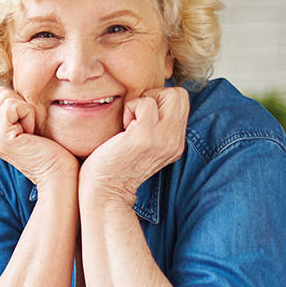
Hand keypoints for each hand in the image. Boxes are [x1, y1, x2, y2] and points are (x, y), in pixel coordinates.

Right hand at [0, 86, 77, 186]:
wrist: (60, 175)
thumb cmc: (55, 151)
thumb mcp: (33, 125)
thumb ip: (20, 110)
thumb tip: (21, 88)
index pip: (1, 95)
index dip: (22, 104)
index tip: (33, 128)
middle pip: (0, 93)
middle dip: (22, 105)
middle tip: (33, 131)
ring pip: (5, 96)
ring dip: (27, 111)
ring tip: (33, 133)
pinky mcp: (0, 138)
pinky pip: (12, 105)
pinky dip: (28, 115)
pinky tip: (33, 134)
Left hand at [80, 87, 188, 205]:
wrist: (104, 192)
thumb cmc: (113, 166)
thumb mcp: (143, 145)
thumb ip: (153, 126)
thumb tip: (148, 99)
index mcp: (175, 143)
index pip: (181, 103)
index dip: (159, 101)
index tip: (140, 119)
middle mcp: (174, 142)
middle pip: (180, 95)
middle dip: (155, 96)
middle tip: (136, 116)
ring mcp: (163, 139)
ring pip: (168, 94)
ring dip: (142, 103)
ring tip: (129, 125)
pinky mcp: (145, 137)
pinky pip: (145, 102)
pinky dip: (131, 108)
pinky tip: (122, 129)